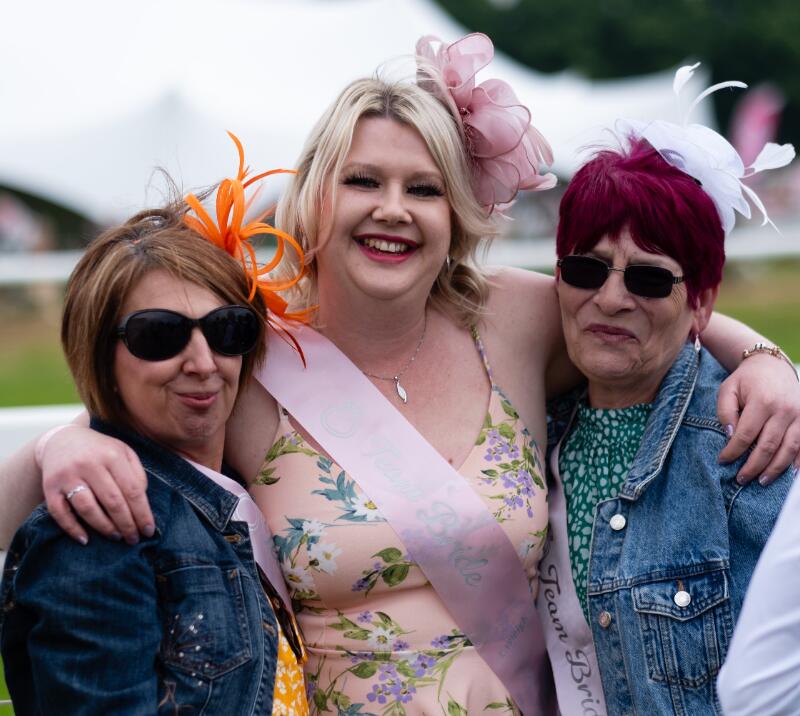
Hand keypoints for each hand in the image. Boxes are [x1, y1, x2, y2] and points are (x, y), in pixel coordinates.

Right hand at [41, 426, 153, 544]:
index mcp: (112, 455)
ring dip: (104, 528)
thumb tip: (143, 500)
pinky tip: (85, 540)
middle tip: (133, 539)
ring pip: (88, 509)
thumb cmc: (100, 450)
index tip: (148, 531)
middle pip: (112, 501)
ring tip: (116, 537)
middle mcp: (90, 464)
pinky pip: (60, 513)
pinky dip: (72, 529)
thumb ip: (136, 473)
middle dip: (126, 524)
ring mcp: (68, 476)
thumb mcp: (123, 452)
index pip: (132, 490)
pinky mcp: (50, 486)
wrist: (62, 440)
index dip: (143, 513)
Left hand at [717, 354, 799, 483]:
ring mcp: (799, 415)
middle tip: (741, 479)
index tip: (723, 460)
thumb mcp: (727, 390)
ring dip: (775, 469)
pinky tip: (790, 473)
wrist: (772, 366)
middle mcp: (784, 410)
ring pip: (789, 449)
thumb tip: (730, 437)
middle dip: (753, 466)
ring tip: (761, 481)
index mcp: (762, 401)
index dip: (733, 451)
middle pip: (768, 446)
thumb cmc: (746, 380)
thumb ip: (725, 413)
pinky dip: (799, 461)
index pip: (746, 434)